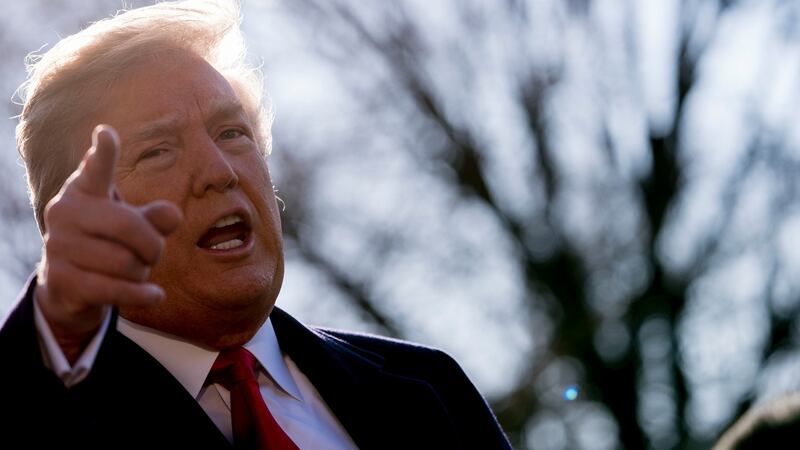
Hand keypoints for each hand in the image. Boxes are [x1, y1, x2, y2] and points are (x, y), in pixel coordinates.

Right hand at [35, 125, 181, 362]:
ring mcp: (57, 244)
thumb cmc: (109, 242)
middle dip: (153, 245)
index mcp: (84, 190)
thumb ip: (156, 217)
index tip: (106, 133)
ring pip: (124, 262)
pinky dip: (140, 295)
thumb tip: (172, 215)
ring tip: (136, 270)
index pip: (97, 169)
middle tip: (155, 254)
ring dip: (142, 272)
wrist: (71, 285)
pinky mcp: (60, 278)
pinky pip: (113, 289)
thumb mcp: (135, 225)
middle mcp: (65, 211)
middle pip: (129, 226)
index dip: (103, 153)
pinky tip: (155, 295)